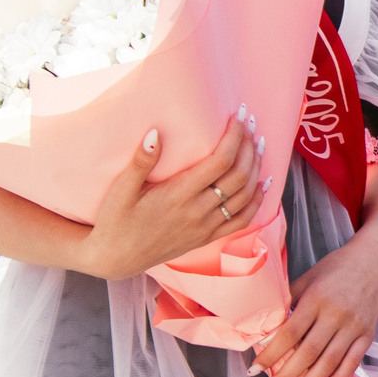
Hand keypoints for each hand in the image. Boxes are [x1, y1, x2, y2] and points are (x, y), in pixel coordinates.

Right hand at [71, 117, 263, 282]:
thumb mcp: (121, 190)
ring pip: (244, 197)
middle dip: (249, 147)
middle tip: (251, 124)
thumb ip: (140, 162)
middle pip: (238, 176)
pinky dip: (257, 201)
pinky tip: (263, 184)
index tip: (238, 117)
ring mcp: (204, 228)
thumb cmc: (114, 221)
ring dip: (256, 169)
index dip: (234, 138)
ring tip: (259, 145)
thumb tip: (155, 133)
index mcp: (178, 196)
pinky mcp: (206, 239)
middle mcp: (197, 213)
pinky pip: (241, 221)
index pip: (219, 162)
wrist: (115, 259)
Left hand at [253, 232, 377, 376]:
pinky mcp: (368, 336)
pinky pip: (352, 364)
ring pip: (329, 363)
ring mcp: (354, 327)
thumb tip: (267, 331)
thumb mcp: (307, 277)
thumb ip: (288, 302)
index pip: (289, 333)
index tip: (255, 371)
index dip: (271, 354)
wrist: (374, 261)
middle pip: (308, 353)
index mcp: (317, 298)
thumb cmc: (335, 268)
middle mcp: (336, 315)